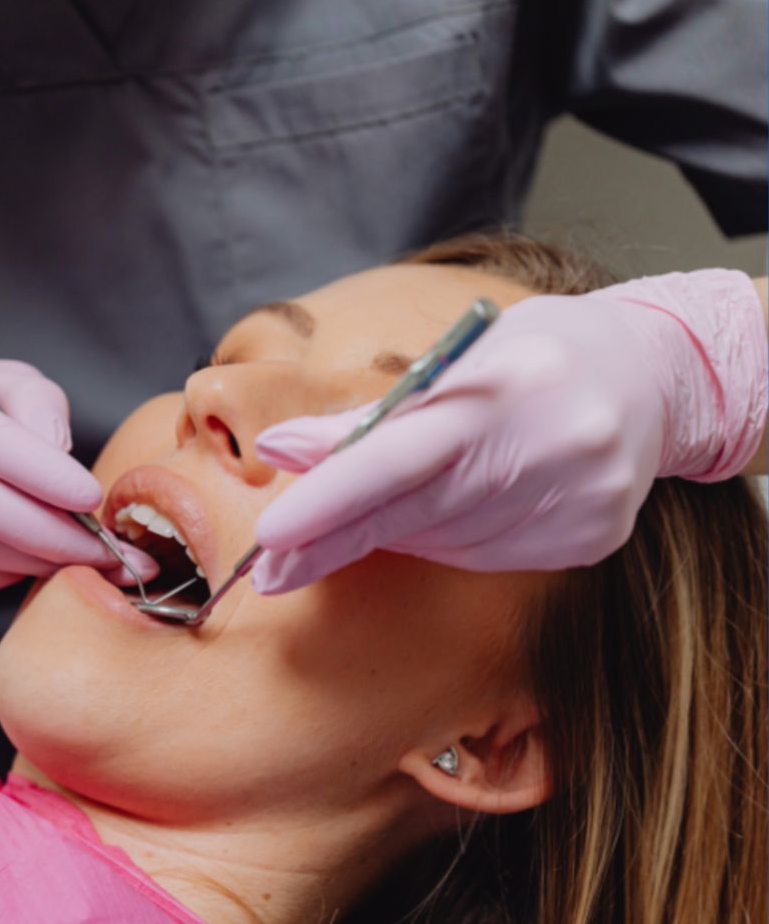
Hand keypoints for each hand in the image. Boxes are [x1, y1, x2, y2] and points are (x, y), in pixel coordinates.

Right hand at [0, 351, 154, 593]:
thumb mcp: (2, 382)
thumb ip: (36, 404)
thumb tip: (58, 456)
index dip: (34, 469)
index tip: (91, 497)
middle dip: (41, 530)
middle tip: (103, 551)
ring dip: (30, 559)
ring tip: (82, 559)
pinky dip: (1, 573)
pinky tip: (30, 560)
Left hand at [250, 270, 766, 593]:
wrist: (656, 372)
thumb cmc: (535, 354)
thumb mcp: (456, 357)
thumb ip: (370, 413)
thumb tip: (280, 448)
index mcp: (508, 383)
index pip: (401, 455)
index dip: (332, 497)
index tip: (272, 534)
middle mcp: (554, 445)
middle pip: (415, 511)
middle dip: (333, 541)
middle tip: (268, 569)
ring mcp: (581, 498)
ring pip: (445, 542)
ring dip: (391, 533)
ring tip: (373, 511)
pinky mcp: (593, 538)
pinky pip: (487, 556)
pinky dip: (446, 540)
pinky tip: (447, 512)